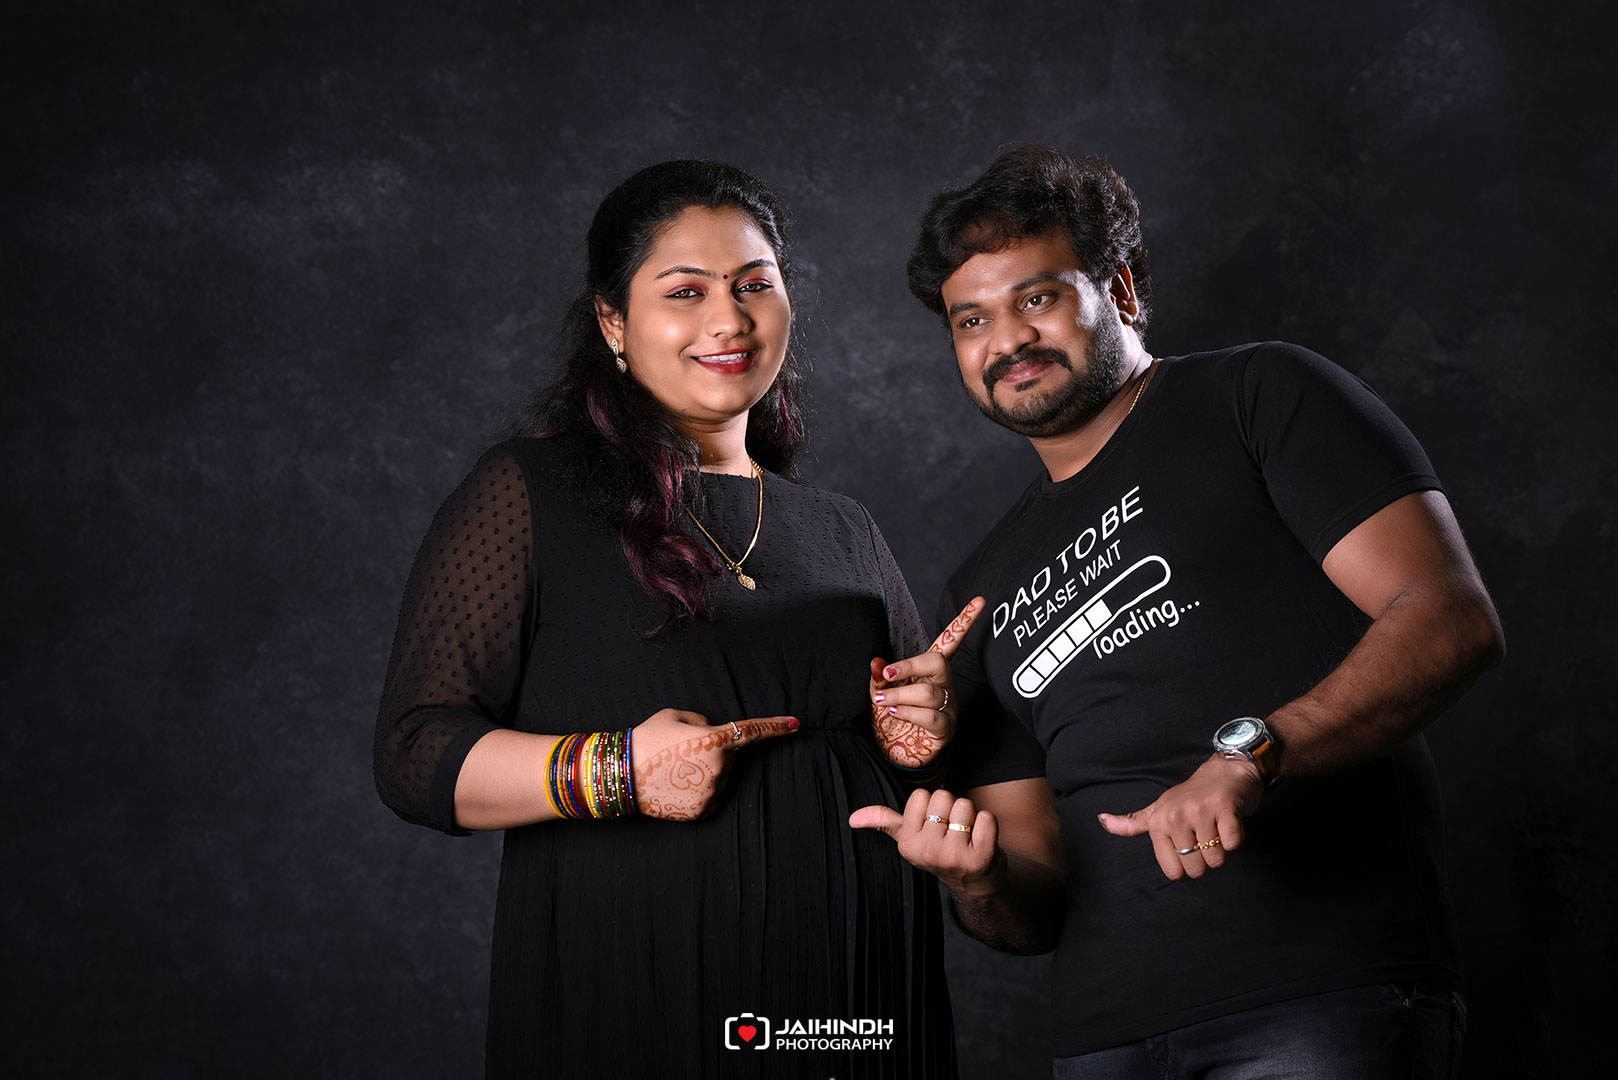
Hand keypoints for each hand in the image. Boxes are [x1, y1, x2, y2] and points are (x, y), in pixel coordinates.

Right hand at [631, 709, 797, 820]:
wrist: (621, 774)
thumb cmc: (647, 739)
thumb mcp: (674, 716)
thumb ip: (702, 722)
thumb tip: (713, 732)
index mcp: (715, 740)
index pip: (752, 731)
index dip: (776, 726)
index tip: (796, 724)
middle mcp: (719, 768)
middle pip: (730, 758)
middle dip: (714, 752)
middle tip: (682, 752)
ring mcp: (711, 792)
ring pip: (721, 779)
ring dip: (706, 773)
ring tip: (676, 770)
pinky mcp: (702, 811)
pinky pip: (712, 798)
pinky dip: (700, 792)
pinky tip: (677, 786)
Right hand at [849, 787, 1003, 902]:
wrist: (976, 884)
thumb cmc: (943, 852)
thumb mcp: (911, 840)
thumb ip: (884, 822)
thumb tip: (853, 818)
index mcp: (908, 844)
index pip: (921, 795)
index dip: (931, 805)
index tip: (934, 825)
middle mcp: (928, 852)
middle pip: (943, 796)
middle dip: (951, 808)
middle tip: (953, 831)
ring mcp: (955, 857)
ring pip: (965, 805)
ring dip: (971, 816)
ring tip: (968, 835)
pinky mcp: (982, 858)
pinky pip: (987, 818)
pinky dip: (988, 824)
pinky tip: (982, 841)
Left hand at [869, 596, 985, 766]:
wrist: (893, 752)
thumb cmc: (890, 718)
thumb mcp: (880, 692)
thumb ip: (880, 677)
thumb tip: (877, 663)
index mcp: (930, 670)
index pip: (950, 640)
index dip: (964, 621)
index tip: (979, 601)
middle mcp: (944, 684)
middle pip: (937, 662)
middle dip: (908, 666)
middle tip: (887, 675)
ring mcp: (948, 705)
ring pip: (929, 692)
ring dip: (899, 695)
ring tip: (882, 702)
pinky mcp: (946, 728)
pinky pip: (931, 716)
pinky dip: (908, 713)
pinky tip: (895, 713)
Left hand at [1097, 754, 1262, 879]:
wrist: (1226, 770)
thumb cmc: (1192, 796)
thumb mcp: (1158, 809)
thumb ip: (1132, 822)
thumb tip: (1101, 820)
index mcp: (1158, 822)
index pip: (1173, 871)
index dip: (1186, 864)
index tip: (1189, 842)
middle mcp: (1175, 816)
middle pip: (1195, 869)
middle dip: (1206, 859)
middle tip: (1206, 833)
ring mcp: (1200, 811)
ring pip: (1216, 859)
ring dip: (1222, 849)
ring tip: (1217, 826)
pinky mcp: (1224, 808)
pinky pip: (1233, 844)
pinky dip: (1235, 839)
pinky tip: (1230, 821)